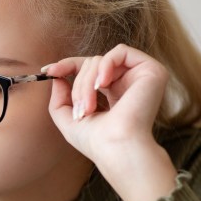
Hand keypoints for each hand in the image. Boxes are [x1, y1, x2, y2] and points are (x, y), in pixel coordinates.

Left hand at [42, 44, 177, 200]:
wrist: (117, 149)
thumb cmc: (95, 142)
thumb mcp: (68, 119)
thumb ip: (59, 98)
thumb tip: (56, 76)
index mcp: (113, 93)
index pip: (89, 70)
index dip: (67, 66)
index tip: (48, 70)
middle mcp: (128, 83)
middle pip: (92, 64)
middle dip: (78, 85)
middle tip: (81, 110)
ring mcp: (140, 76)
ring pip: (101, 60)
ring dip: (87, 82)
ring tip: (89, 106)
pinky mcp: (152, 71)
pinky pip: (121, 51)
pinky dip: (105, 65)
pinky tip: (102, 84)